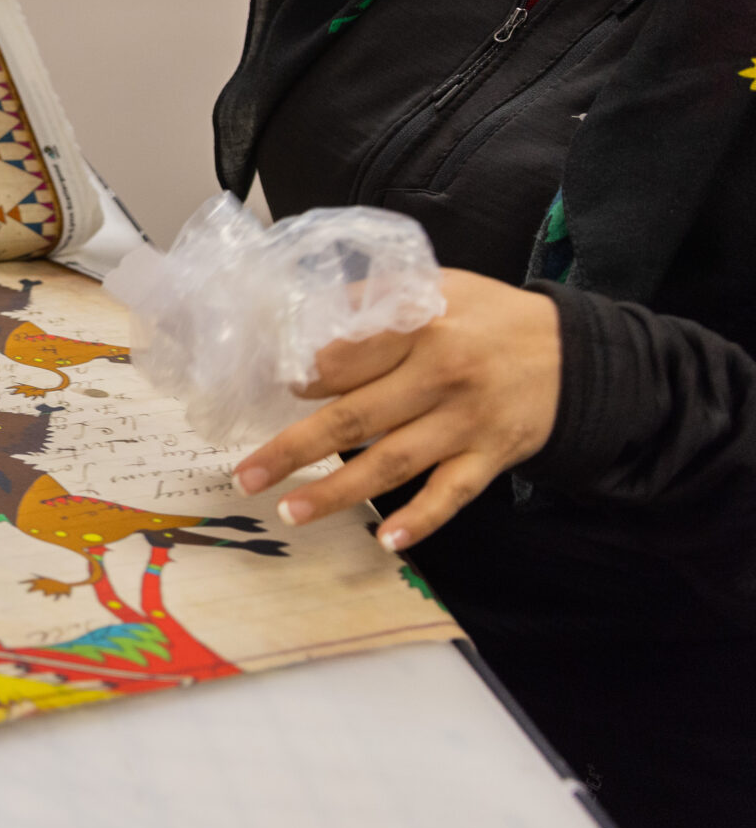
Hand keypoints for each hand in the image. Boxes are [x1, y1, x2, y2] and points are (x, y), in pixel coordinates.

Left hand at [232, 268, 560, 552]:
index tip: (270, 391)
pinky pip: (452, 494)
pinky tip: (387, 541)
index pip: (346, 356)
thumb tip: (302, 322)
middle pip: (356, 417)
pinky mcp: (492, 456)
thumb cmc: (490, 317)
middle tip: (248, 474)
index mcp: (421, 325)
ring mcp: (467, 422)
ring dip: (338, 492)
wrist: (579, 353)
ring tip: (290, 511)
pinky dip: (422, 519)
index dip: (303, 377)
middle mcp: (440, 376)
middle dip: (295, 450)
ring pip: (393, 463)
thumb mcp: (436, 286)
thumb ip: (374, 301)